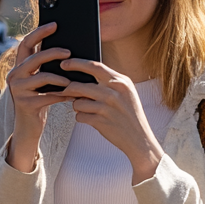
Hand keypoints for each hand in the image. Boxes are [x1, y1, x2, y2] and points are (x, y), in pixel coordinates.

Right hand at [5, 22, 73, 172]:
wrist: (28, 128)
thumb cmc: (39, 100)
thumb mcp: (40, 81)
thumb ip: (45, 67)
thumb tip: (66, 49)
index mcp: (18, 67)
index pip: (25, 44)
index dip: (39, 32)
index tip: (54, 24)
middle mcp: (14, 76)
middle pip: (34, 58)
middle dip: (52, 53)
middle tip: (69, 52)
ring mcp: (18, 90)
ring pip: (42, 77)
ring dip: (61, 79)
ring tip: (72, 82)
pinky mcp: (25, 104)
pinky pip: (48, 95)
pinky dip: (62, 95)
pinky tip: (71, 97)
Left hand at [59, 60, 163, 183]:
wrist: (140, 140)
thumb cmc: (130, 115)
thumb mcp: (125, 93)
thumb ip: (107, 82)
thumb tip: (81, 74)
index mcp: (121, 82)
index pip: (94, 66)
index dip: (76, 63)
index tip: (64, 63)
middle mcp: (114, 93)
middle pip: (79, 85)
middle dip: (69, 89)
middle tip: (66, 91)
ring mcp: (107, 107)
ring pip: (77, 102)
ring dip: (78, 107)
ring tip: (88, 110)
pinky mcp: (101, 121)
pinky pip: (79, 116)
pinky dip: (82, 118)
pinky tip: (92, 119)